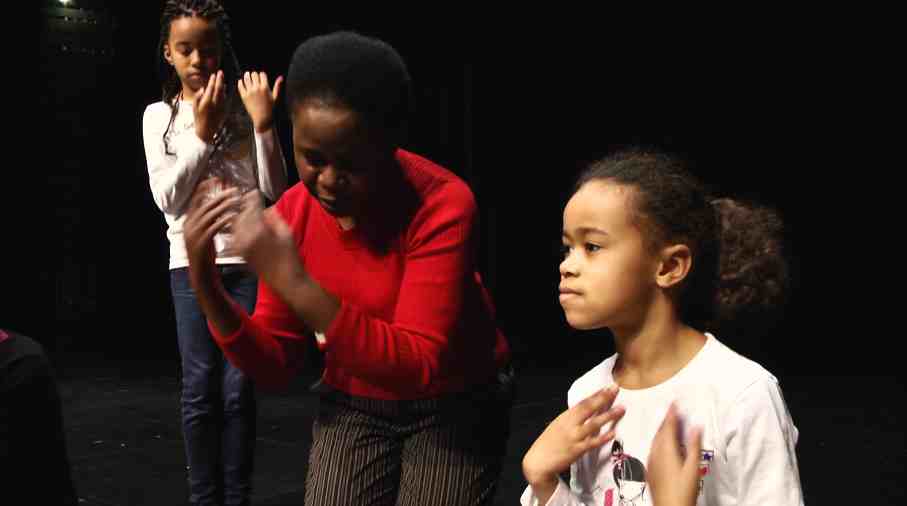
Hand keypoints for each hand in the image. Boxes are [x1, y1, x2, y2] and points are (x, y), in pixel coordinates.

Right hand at [184, 177, 239, 285]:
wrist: (200, 272)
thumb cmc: (205, 252)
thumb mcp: (204, 233)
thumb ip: (208, 219)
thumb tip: (217, 204)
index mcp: (188, 221)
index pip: (195, 199)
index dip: (205, 187)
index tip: (216, 179)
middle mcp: (189, 225)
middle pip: (205, 205)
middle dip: (220, 195)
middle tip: (234, 190)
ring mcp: (194, 234)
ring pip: (209, 214)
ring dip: (224, 206)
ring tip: (236, 200)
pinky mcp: (201, 242)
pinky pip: (213, 227)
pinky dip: (223, 220)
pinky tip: (233, 216)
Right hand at [194, 70, 226, 142]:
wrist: (206, 131)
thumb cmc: (198, 118)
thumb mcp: (194, 107)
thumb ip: (198, 97)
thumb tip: (203, 88)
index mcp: (206, 102)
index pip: (210, 88)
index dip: (212, 80)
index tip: (213, 75)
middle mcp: (214, 104)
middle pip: (218, 89)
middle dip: (220, 79)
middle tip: (220, 72)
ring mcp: (220, 107)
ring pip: (223, 93)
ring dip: (223, 85)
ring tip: (222, 78)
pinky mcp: (224, 111)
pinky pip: (226, 99)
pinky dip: (225, 93)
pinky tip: (224, 89)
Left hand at [231, 190, 303, 294]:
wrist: (285, 282)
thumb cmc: (290, 259)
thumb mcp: (287, 233)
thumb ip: (275, 218)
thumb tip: (267, 208)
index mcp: (258, 231)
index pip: (252, 208)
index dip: (253, 198)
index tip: (254, 191)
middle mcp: (245, 238)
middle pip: (241, 215)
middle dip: (245, 206)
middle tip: (248, 198)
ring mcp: (241, 247)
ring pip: (236, 225)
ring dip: (241, 217)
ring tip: (246, 211)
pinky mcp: (240, 254)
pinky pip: (236, 236)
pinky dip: (239, 229)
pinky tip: (246, 226)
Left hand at [238, 71, 282, 132]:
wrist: (262, 119)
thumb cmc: (270, 109)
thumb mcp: (275, 97)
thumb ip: (277, 86)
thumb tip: (281, 77)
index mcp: (265, 88)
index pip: (262, 74)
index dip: (261, 74)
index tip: (261, 77)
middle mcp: (257, 89)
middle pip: (254, 74)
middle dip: (254, 74)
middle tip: (254, 76)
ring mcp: (249, 92)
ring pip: (246, 78)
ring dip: (247, 75)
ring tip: (247, 75)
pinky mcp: (244, 96)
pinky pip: (240, 85)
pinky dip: (240, 82)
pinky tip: (242, 82)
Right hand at [522, 385, 624, 500]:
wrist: (538, 461)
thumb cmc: (548, 443)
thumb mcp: (557, 425)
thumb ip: (570, 419)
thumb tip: (585, 411)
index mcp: (564, 417)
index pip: (582, 402)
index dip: (595, 394)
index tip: (606, 387)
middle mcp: (569, 424)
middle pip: (589, 408)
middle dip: (603, 398)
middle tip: (615, 389)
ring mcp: (574, 437)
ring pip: (594, 424)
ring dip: (608, 415)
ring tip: (621, 409)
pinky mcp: (577, 450)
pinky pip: (593, 442)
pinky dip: (603, 437)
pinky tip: (613, 433)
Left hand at [647, 403, 703, 505]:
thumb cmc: (682, 492)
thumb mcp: (693, 468)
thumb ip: (693, 445)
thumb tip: (696, 428)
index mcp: (666, 450)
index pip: (668, 426)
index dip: (671, 413)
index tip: (674, 402)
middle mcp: (655, 453)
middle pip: (660, 431)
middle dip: (666, 419)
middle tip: (672, 410)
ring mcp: (651, 462)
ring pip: (655, 440)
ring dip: (662, 430)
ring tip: (668, 423)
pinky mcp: (650, 469)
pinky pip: (652, 449)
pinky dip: (658, 440)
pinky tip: (662, 444)